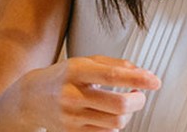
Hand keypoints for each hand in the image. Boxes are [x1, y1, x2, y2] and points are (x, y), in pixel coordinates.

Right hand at [12, 55, 160, 131]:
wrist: (31, 98)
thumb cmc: (62, 78)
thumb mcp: (84, 62)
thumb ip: (114, 65)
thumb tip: (141, 73)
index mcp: (75, 71)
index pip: (112, 76)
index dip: (138, 80)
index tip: (155, 81)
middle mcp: (72, 95)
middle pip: (118, 105)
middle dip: (138, 101)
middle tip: (140, 96)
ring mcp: (71, 117)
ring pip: (116, 122)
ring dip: (128, 114)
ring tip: (124, 105)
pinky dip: (114, 125)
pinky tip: (109, 115)